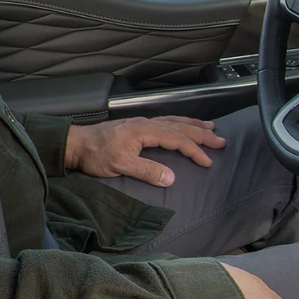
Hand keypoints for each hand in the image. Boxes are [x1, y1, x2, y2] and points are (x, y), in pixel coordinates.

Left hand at [64, 116, 224, 186]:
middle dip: (202, 133)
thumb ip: (147, 171)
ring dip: (193, 124)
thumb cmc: (96, 155)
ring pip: (174, 121)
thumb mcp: (120, 166)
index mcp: (145, 130)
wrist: (77, 143)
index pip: (177, 139)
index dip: (195, 150)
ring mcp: (141, 123)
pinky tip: (182, 126)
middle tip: (221, 140)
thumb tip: (171, 177)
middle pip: (180, 126)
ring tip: (209, 127)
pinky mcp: (137, 126)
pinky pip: (165, 121)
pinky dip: (179, 123)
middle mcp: (146, 123)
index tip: (208, 161)